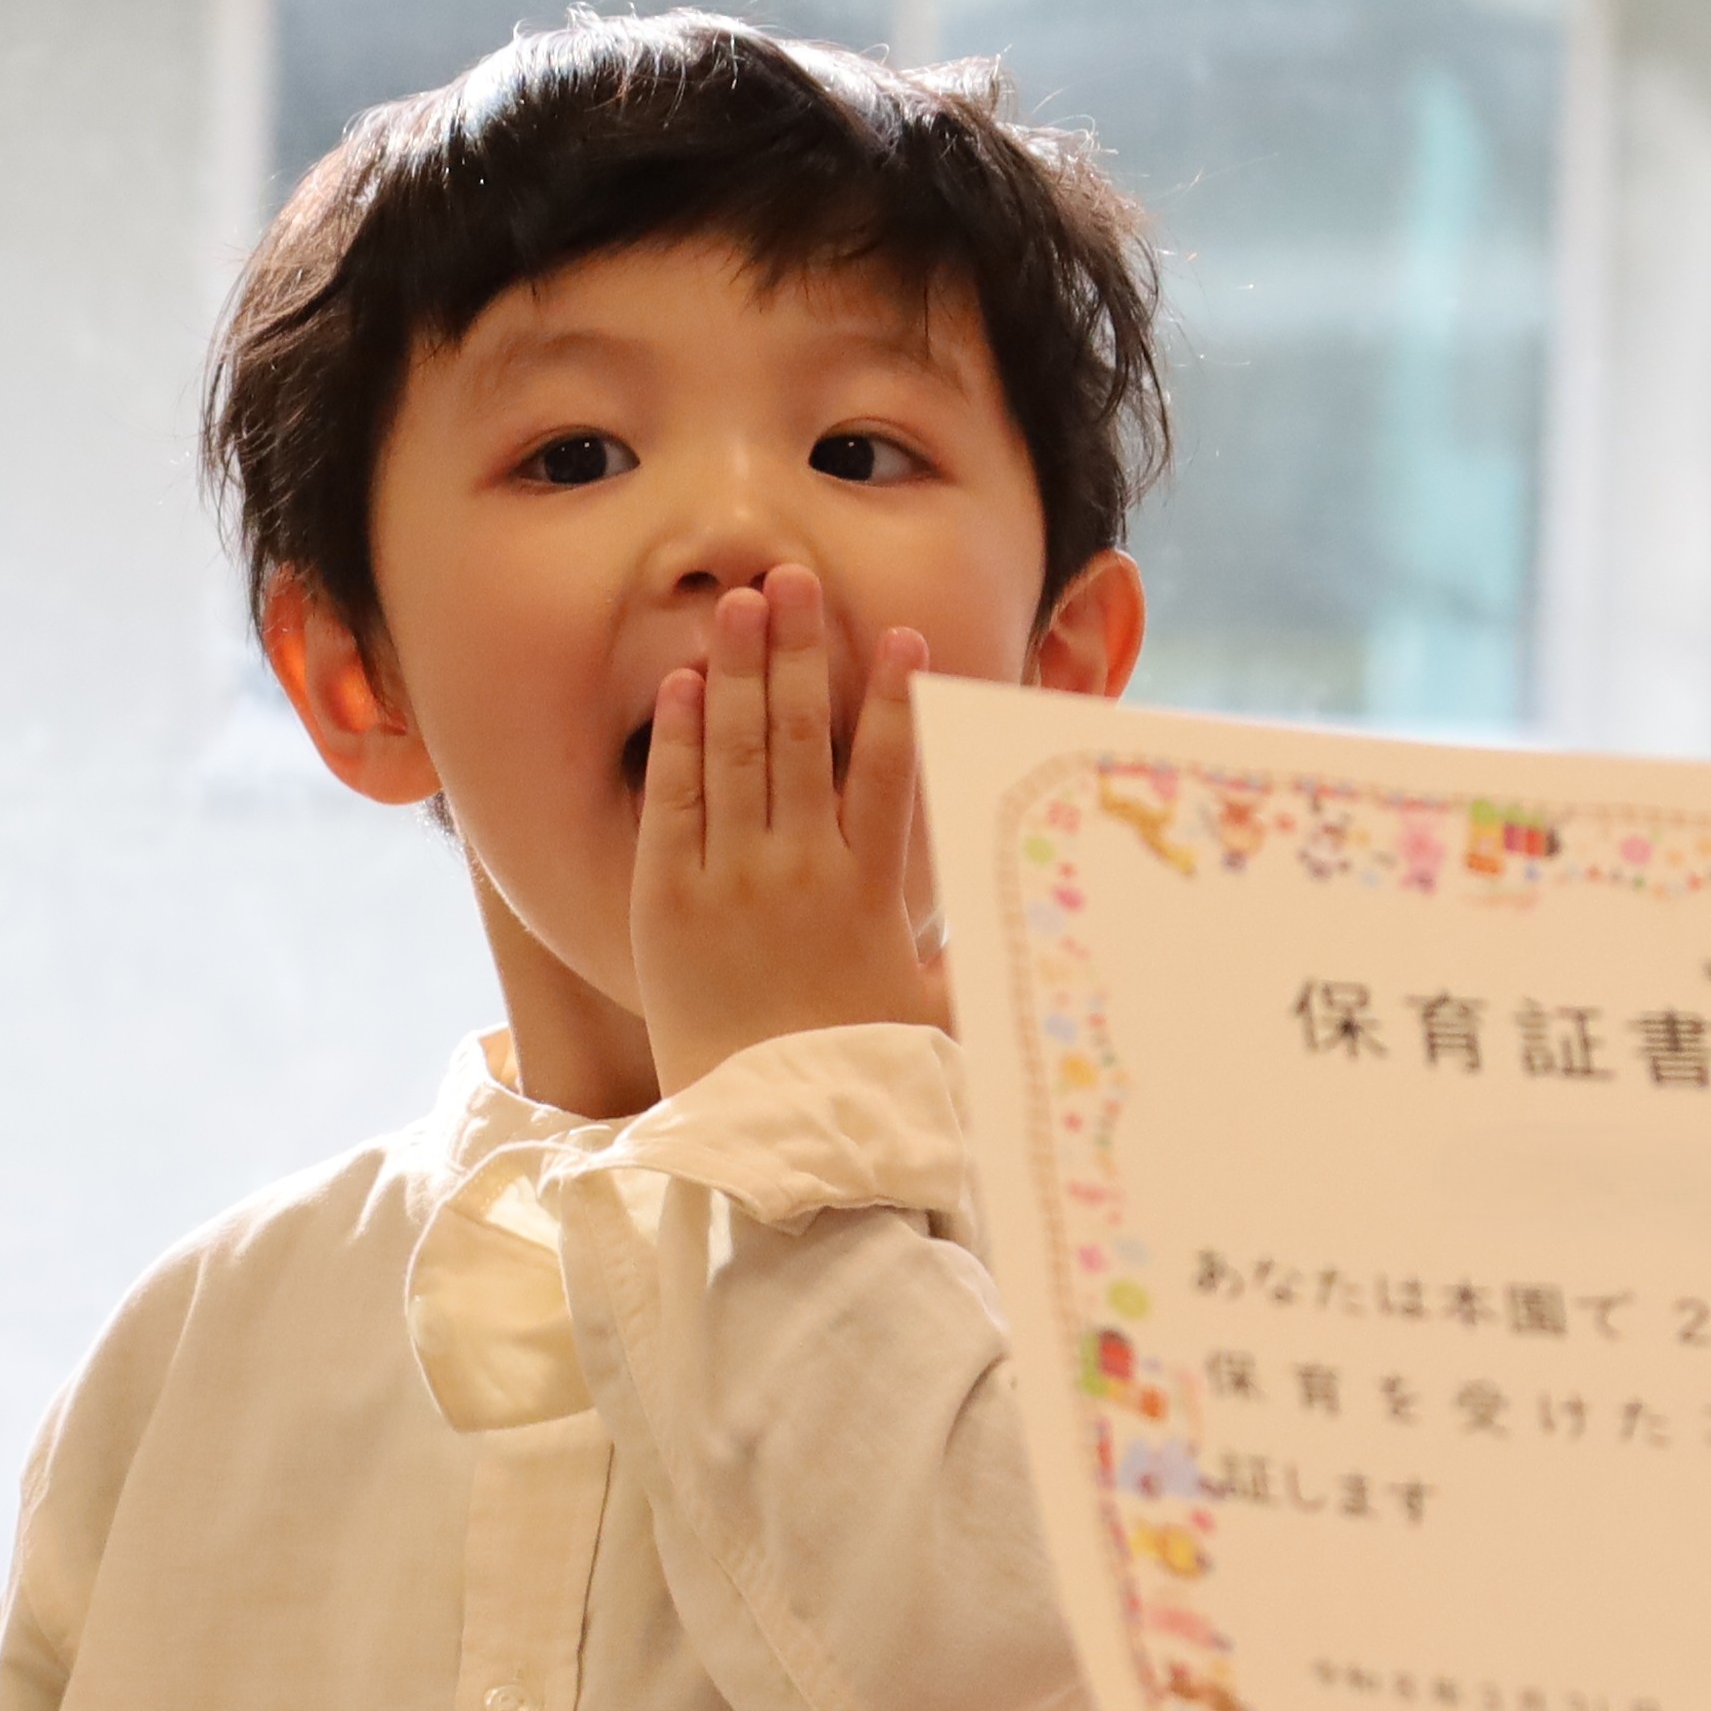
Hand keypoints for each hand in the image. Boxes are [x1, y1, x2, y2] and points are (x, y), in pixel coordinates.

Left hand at [634, 565, 950, 1092]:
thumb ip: (972, 964)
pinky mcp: (668, 902)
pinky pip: (673, 801)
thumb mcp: (931, 1019)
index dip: (895, 699)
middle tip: (794, 577)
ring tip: (743, 600)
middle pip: (803, 736)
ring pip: (740, 753)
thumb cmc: (854, 1078)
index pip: (888, 774)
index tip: (899, 635)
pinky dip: (681, 738)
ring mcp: (732, 882)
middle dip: (800, 650)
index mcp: (871, 895)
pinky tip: (688, 683)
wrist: (766, 1132)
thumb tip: (1041, 940)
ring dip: (743, 668)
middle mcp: (802, 873)